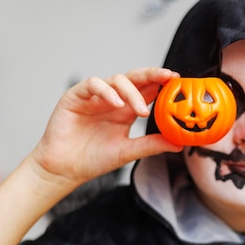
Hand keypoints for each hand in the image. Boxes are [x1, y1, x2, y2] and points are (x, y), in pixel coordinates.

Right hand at [30, 67, 181, 187]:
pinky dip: (106, 91)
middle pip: (135, 78)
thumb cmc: (94, 159)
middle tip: (168, 76)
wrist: (65, 169)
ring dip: (131, 91)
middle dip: (152, 74)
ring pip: (117, 80)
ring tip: (141, 110)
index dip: (162, 84)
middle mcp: (113, 100)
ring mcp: (95, 97)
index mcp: (126, 111)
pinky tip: (116, 103)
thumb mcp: (128, 152)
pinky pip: (93, 85)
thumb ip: (151, 145)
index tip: (178, 82)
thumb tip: (179, 142)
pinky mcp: (76, 96)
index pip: (147, 90)